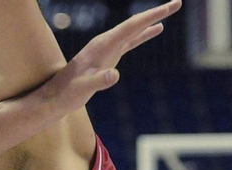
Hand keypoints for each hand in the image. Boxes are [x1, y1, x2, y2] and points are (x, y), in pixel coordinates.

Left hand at [41, 0, 179, 110]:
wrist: (54, 98)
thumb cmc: (67, 94)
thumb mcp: (83, 89)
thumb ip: (99, 81)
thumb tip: (115, 75)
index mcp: (102, 45)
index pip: (132, 26)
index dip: (152, 16)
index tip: (171, 6)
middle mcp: (106, 42)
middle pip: (135, 23)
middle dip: (156, 12)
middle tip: (178, 3)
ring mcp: (107, 48)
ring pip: (134, 29)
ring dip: (152, 20)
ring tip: (170, 10)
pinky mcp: (109, 56)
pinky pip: (130, 41)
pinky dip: (144, 34)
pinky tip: (156, 30)